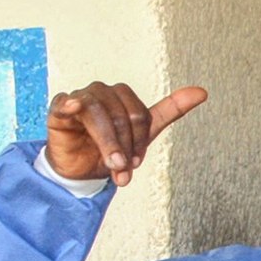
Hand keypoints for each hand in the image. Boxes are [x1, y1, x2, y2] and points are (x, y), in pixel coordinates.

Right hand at [45, 82, 207, 187]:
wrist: (80, 169)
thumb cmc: (111, 147)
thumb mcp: (144, 132)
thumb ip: (171, 111)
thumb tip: (202, 91)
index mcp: (122, 96)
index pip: (139, 114)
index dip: (139, 140)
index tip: (135, 162)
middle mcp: (101, 92)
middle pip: (122, 116)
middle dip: (125, 147)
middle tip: (123, 168)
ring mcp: (79, 98)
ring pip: (99, 114)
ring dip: (108, 144)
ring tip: (112, 164)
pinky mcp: (59, 109)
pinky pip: (65, 103)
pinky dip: (71, 104)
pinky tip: (74, 106)